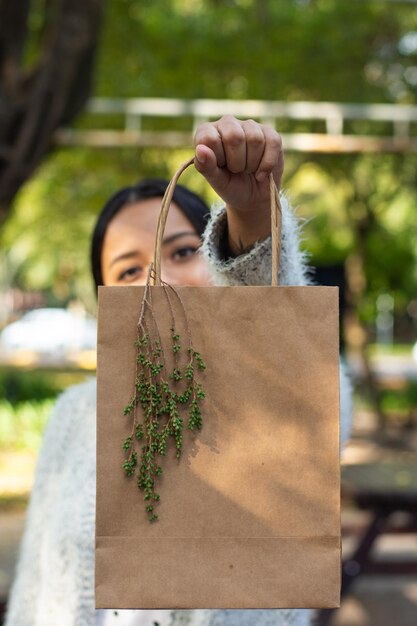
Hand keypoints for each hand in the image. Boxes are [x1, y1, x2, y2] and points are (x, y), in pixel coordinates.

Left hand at [194, 116, 282, 254]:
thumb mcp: (216, 183)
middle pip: (233, 135)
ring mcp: (251, 125)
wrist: (254, 199)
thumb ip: (207, 166)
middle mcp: (227, 123)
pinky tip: (262, 171)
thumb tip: (201, 150)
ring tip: (249, 171)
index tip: (221, 170)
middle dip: (235, 162)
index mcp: (207, 132)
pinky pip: (272, 143)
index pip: (207, 135)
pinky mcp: (271, 133)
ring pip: (253, 138)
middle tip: (237, 172)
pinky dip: (267, 164)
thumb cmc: (230, 188)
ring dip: (251, 163)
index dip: (215, 157)